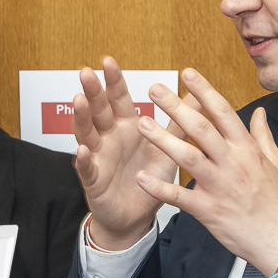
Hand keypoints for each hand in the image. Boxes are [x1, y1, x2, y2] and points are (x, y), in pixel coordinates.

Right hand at [72, 57, 178, 249]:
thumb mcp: (167, 147)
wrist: (137, 216)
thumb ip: (179, 121)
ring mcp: (98, 158)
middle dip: (92, 91)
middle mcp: (108, 138)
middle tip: (86, 72)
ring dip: (82, 118)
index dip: (113, 81)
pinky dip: (84, 161)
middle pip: (97, 110)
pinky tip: (82, 151)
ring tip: (80, 102)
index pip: (118, 99)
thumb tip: (197, 93)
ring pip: (86, 134)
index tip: (108, 60)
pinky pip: (87, 169)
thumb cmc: (150, 178)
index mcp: (126, 127)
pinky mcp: (94, 181)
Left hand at [139, 68, 277, 274]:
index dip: (204, 91)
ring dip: (163, 140)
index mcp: (247, 150)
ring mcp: (220, 186)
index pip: (223, 112)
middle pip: (202, 128)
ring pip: (188, 157)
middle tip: (155, 89)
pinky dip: (160, 187)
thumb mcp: (277, 164)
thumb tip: (259, 112)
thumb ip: (262, 136)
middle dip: (177, 107)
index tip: (187, 73)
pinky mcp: (209, 210)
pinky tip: (142, 177)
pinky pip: (180, 197)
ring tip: (142, 124)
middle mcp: (233, 164)